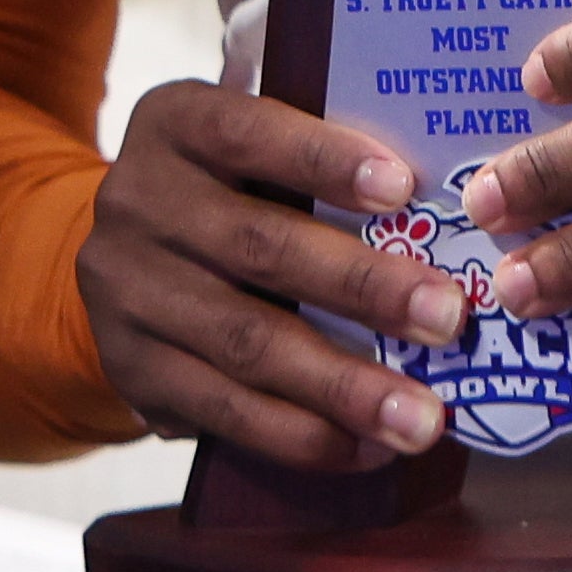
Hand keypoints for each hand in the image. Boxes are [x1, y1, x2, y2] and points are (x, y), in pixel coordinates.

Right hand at [78, 82, 471, 470]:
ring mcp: (127, 293)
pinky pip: (225, 410)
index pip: (246, 132)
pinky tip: (369, 447)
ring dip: (345, 386)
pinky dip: (304, 435)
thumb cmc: (224, 194)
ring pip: (246, 343)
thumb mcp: (245, 152)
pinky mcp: (132, 370)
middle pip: (259, 246)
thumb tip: (440, 200)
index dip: (323, 158)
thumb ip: (315, 160)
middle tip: (446, 317)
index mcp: (174, 125)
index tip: (404, 188)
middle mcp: (138, 203)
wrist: (125, 265)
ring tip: (422, 417)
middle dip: (363, 286)